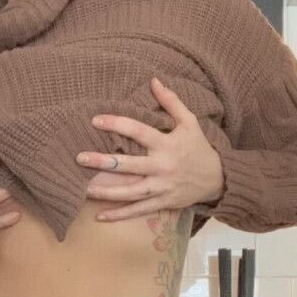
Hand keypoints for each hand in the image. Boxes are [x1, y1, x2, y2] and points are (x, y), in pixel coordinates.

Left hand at [76, 77, 225, 220]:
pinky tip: (100, 216)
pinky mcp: (162, 203)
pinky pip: (138, 210)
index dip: (117, 124)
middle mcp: (163, 166)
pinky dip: (120, 215)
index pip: (138, 131)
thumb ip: (171, 101)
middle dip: (104, 162)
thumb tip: (153, 80)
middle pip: (130, 164)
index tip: (95, 120)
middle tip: (80, 158)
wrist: (217, 179)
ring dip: (107, 192)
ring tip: (84, 190)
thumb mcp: (189, 122)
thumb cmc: (199, 147)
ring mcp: (162, 187)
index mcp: (167, 143)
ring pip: (131, 191)